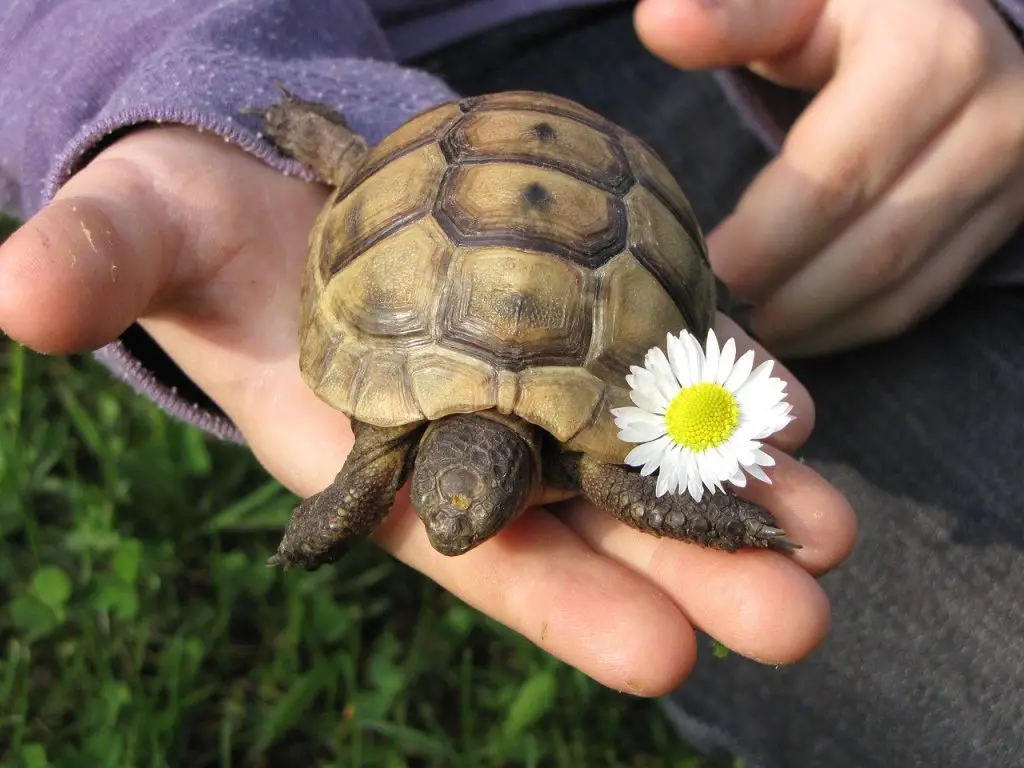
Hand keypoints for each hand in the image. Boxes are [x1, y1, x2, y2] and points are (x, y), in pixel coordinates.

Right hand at [0, 127, 855, 693]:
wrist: (273, 184)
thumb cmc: (200, 230)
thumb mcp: (140, 236)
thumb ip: (95, 267)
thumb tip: (13, 292)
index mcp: (373, 457)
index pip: (472, 551)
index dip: (558, 602)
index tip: (657, 654)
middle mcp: (463, 436)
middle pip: (585, 524)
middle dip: (687, 573)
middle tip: (799, 616)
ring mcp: (524, 378)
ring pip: (638, 450)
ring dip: (735, 492)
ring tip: (834, 528)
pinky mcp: (567, 315)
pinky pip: (653, 360)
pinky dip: (721, 387)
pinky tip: (794, 410)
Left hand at [636, 0, 1023, 356]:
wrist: (965, 17)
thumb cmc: (862, 7)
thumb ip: (734, 18)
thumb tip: (659, 25)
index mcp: (930, 57)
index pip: (834, 178)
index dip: (764, 239)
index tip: (705, 269)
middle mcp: (989, 122)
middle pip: (872, 247)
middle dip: (784, 296)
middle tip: (717, 314)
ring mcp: (1010, 178)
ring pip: (902, 287)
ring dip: (815, 324)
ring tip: (748, 333)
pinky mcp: (1004, 218)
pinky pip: (925, 297)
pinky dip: (853, 325)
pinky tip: (798, 328)